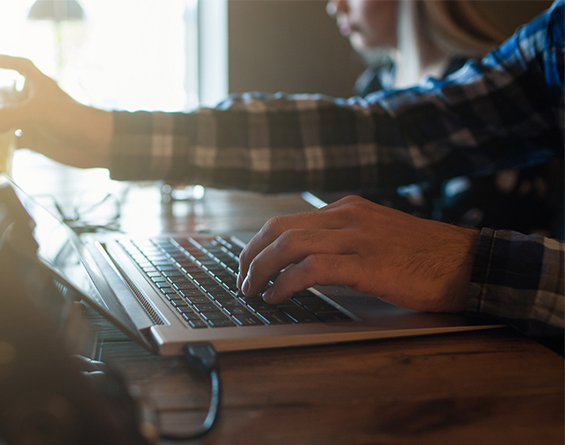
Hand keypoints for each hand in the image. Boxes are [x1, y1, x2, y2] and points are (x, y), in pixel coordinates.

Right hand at [0, 55, 112, 168]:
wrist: (95, 144)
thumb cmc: (71, 118)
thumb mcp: (37, 112)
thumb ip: (8, 117)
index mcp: (39, 85)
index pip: (20, 66)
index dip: (4, 61)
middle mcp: (36, 102)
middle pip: (9, 96)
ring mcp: (36, 122)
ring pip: (9, 120)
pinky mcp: (38, 141)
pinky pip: (15, 141)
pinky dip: (4, 145)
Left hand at [237, 196, 479, 312]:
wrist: (470, 263)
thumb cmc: (426, 256)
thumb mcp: (378, 235)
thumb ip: (344, 240)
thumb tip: (306, 262)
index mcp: (348, 209)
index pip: (287, 220)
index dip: (258, 243)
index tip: (247, 264)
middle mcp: (347, 217)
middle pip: (278, 228)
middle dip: (249, 255)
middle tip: (241, 280)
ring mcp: (357, 238)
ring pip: (288, 245)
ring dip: (260, 270)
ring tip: (251, 291)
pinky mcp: (367, 265)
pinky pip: (311, 270)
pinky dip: (284, 283)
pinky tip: (276, 297)